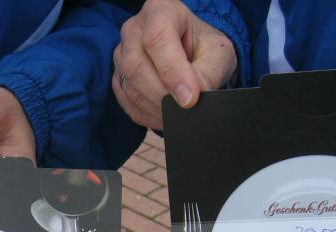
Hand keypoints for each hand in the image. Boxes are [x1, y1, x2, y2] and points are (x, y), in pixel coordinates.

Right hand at [113, 0, 236, 128]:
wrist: (192, 56)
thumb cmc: (204, 49)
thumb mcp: (218, 54)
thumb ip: (208, 73)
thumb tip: (190, 100)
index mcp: (161, 10)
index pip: (157, 38)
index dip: (172, 71)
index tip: (190, 98)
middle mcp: (134, 29)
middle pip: (135, 65)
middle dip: (162, 94)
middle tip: (185, 110)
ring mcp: (121, 55)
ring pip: (130, 87)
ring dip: (156, 109)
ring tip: (179, 115)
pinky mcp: (118, 79)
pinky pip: (127, 104)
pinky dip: (148, 116)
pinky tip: (166, 116)